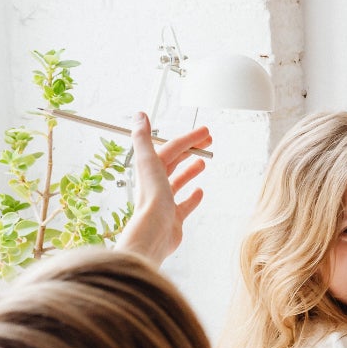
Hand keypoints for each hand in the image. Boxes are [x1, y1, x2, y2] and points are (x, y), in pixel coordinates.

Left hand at [113, 114, 210, 263]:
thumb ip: (142, 137)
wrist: (154, 232)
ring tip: (202, 163)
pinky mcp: (174, 219)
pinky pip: (184, 205)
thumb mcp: (148, 161)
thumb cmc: (152, 198)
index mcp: (150, 170)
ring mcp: (165, 202)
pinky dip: (193, 197)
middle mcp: (156, 185)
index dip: (188, 138)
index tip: (204, 132)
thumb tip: (138, 115)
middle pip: (174, 162)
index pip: (171, 148)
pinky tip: (199, 191)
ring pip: (178, 182)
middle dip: (191, 150)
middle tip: (208, 142)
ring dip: (190, 170)